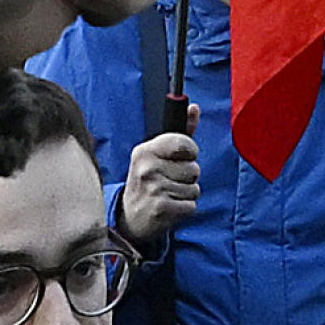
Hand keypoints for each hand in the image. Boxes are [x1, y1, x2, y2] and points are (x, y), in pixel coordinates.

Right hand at [120, 113, 200, 246]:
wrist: (130, 217)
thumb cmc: (149, 181)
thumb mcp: (158, 155)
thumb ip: (180, 133)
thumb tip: (194, 107)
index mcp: (144, 151)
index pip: (184, 144)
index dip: (190, 153)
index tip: (181, 158)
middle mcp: (147, 168)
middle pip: (194, 168)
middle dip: (188, 177)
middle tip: (169, 181)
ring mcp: (153, 188)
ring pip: (194, 188)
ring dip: (186, 194)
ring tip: (168, 194)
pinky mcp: (161, 208)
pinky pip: (192, 205)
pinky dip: (185, 208)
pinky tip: (169, 207)